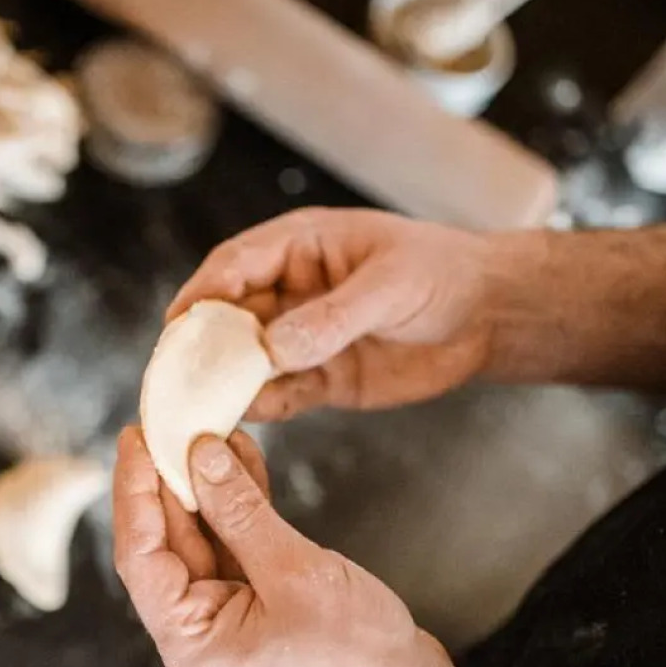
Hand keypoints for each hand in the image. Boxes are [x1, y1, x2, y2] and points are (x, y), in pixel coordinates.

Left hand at [111, 426, 453, 666]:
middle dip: (173, 485)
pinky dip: (240, 517)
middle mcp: (199, 645)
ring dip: (210, 494)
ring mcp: (230, 634)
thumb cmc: (362, 662)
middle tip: (174, 423)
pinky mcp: (261, 620)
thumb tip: (200, 456)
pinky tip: (243, 466)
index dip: (135, 492)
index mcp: (192, 650)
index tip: (136, 437)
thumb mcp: (296, 573)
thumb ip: (240, 512)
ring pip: (206, 550)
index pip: (140, 559)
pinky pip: (238, 560)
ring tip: (214, 432)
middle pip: (169, 551)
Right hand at [168, 207, 503, 418]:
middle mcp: (290, 290)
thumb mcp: (389, 286)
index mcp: (299, 246)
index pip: (234, 265)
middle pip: (228, 316)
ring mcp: (303, 336)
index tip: (177, 325)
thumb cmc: (443, 274)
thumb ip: (331, 317)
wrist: (490, 315)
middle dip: (201, 346)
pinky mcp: (322, 377)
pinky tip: (244, 420)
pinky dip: (261, 407)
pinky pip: (280, 394)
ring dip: (225, 383)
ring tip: (200, 409)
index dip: (202, 293)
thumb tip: (271, 349)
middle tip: (175, 378)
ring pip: (247, 361)